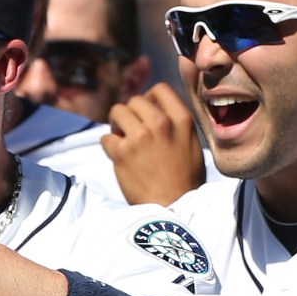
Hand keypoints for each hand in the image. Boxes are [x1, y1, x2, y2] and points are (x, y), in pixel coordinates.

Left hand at [104, 86, 206, 206]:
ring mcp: (139, 136)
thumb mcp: (190, 143)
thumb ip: (175, 123)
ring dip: (117, 125)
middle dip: (131, 113)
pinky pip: (106, 138)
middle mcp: (160, 123)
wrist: (173, 207)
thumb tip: (153, 108)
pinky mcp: (121, 152)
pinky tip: (119, 157)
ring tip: (123, 139)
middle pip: (135, 100)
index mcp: (181, 119)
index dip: (149, 98)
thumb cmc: (184, 179)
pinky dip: (110, 147)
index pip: (160, 88)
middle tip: (131, 129)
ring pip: (117, 112)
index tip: (146, 112)